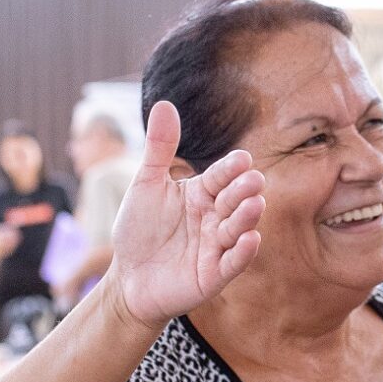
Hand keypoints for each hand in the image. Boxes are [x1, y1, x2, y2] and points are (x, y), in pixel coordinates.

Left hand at [106, 100, 265, 324]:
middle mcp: (214, 218)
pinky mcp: (215, 275)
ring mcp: (217, 246)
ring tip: (254, 205)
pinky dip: (243, 252)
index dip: (231, 169)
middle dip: (244, 191)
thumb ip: (159, 148)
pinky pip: (233, 262)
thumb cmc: (139, 230)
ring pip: (239, 229)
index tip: (242, 159)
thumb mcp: (146, 185)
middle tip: (252, 180)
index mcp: (201, 193)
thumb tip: (164, 103)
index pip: (221, 176)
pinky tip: (250, 239)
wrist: (128, 278)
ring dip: (248, 217)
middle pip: (235, 200)